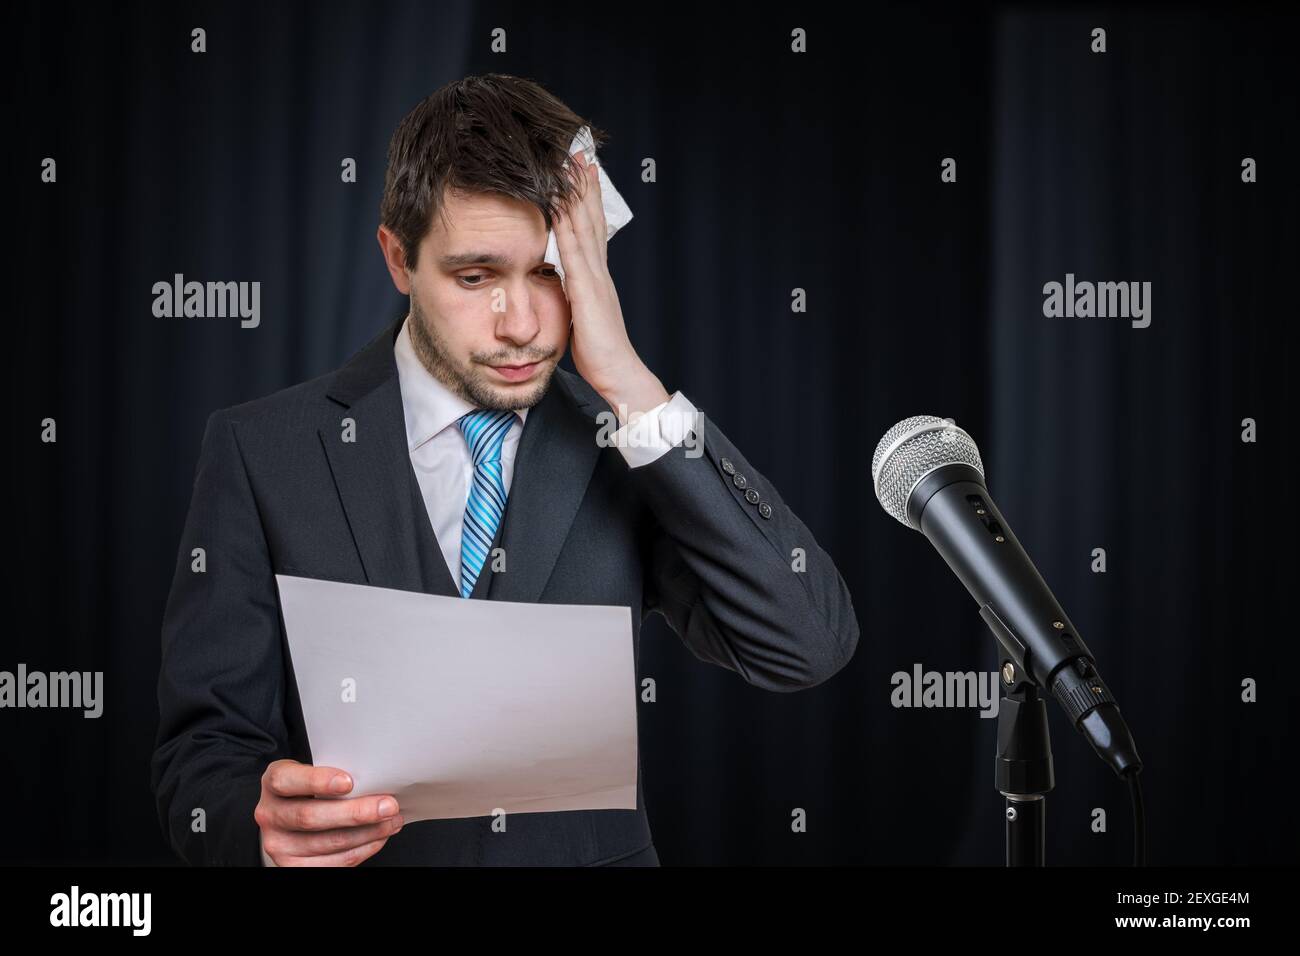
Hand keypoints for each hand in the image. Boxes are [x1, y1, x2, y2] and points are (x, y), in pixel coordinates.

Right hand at [254, 759, 402, 865]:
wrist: (289, 815)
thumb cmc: (310, 788)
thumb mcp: (313, 770)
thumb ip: (333, 771)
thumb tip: (377, 778)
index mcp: (274, 782)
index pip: (287, 780)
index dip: (318, 781)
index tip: (349, 782)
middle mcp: (269, 814)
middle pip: (310, 817)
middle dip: (356, 812)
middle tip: (388, 806)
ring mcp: (279, 844)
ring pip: (327, 843)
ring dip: (367, 833)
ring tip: (392, 821)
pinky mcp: (293, 866)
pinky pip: (332, 862)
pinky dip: (361, 849)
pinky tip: (378, 838)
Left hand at [553, 149, 668, 422]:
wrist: (618, 375)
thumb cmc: (600, 355)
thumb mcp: (581, 319)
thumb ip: (572, 299)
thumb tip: (558, 288)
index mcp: (596, 279)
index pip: (591, 231)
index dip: (585, 201)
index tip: (580, 174)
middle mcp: (598, 273)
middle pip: (591, 220)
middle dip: (583, 186)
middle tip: (577, 152)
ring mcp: (594, 280)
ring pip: (584, 228)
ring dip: (576, 195)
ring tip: (570, 164)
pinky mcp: (587, 292)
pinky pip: (573, 252)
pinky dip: (566, 226)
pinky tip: (558, 206)